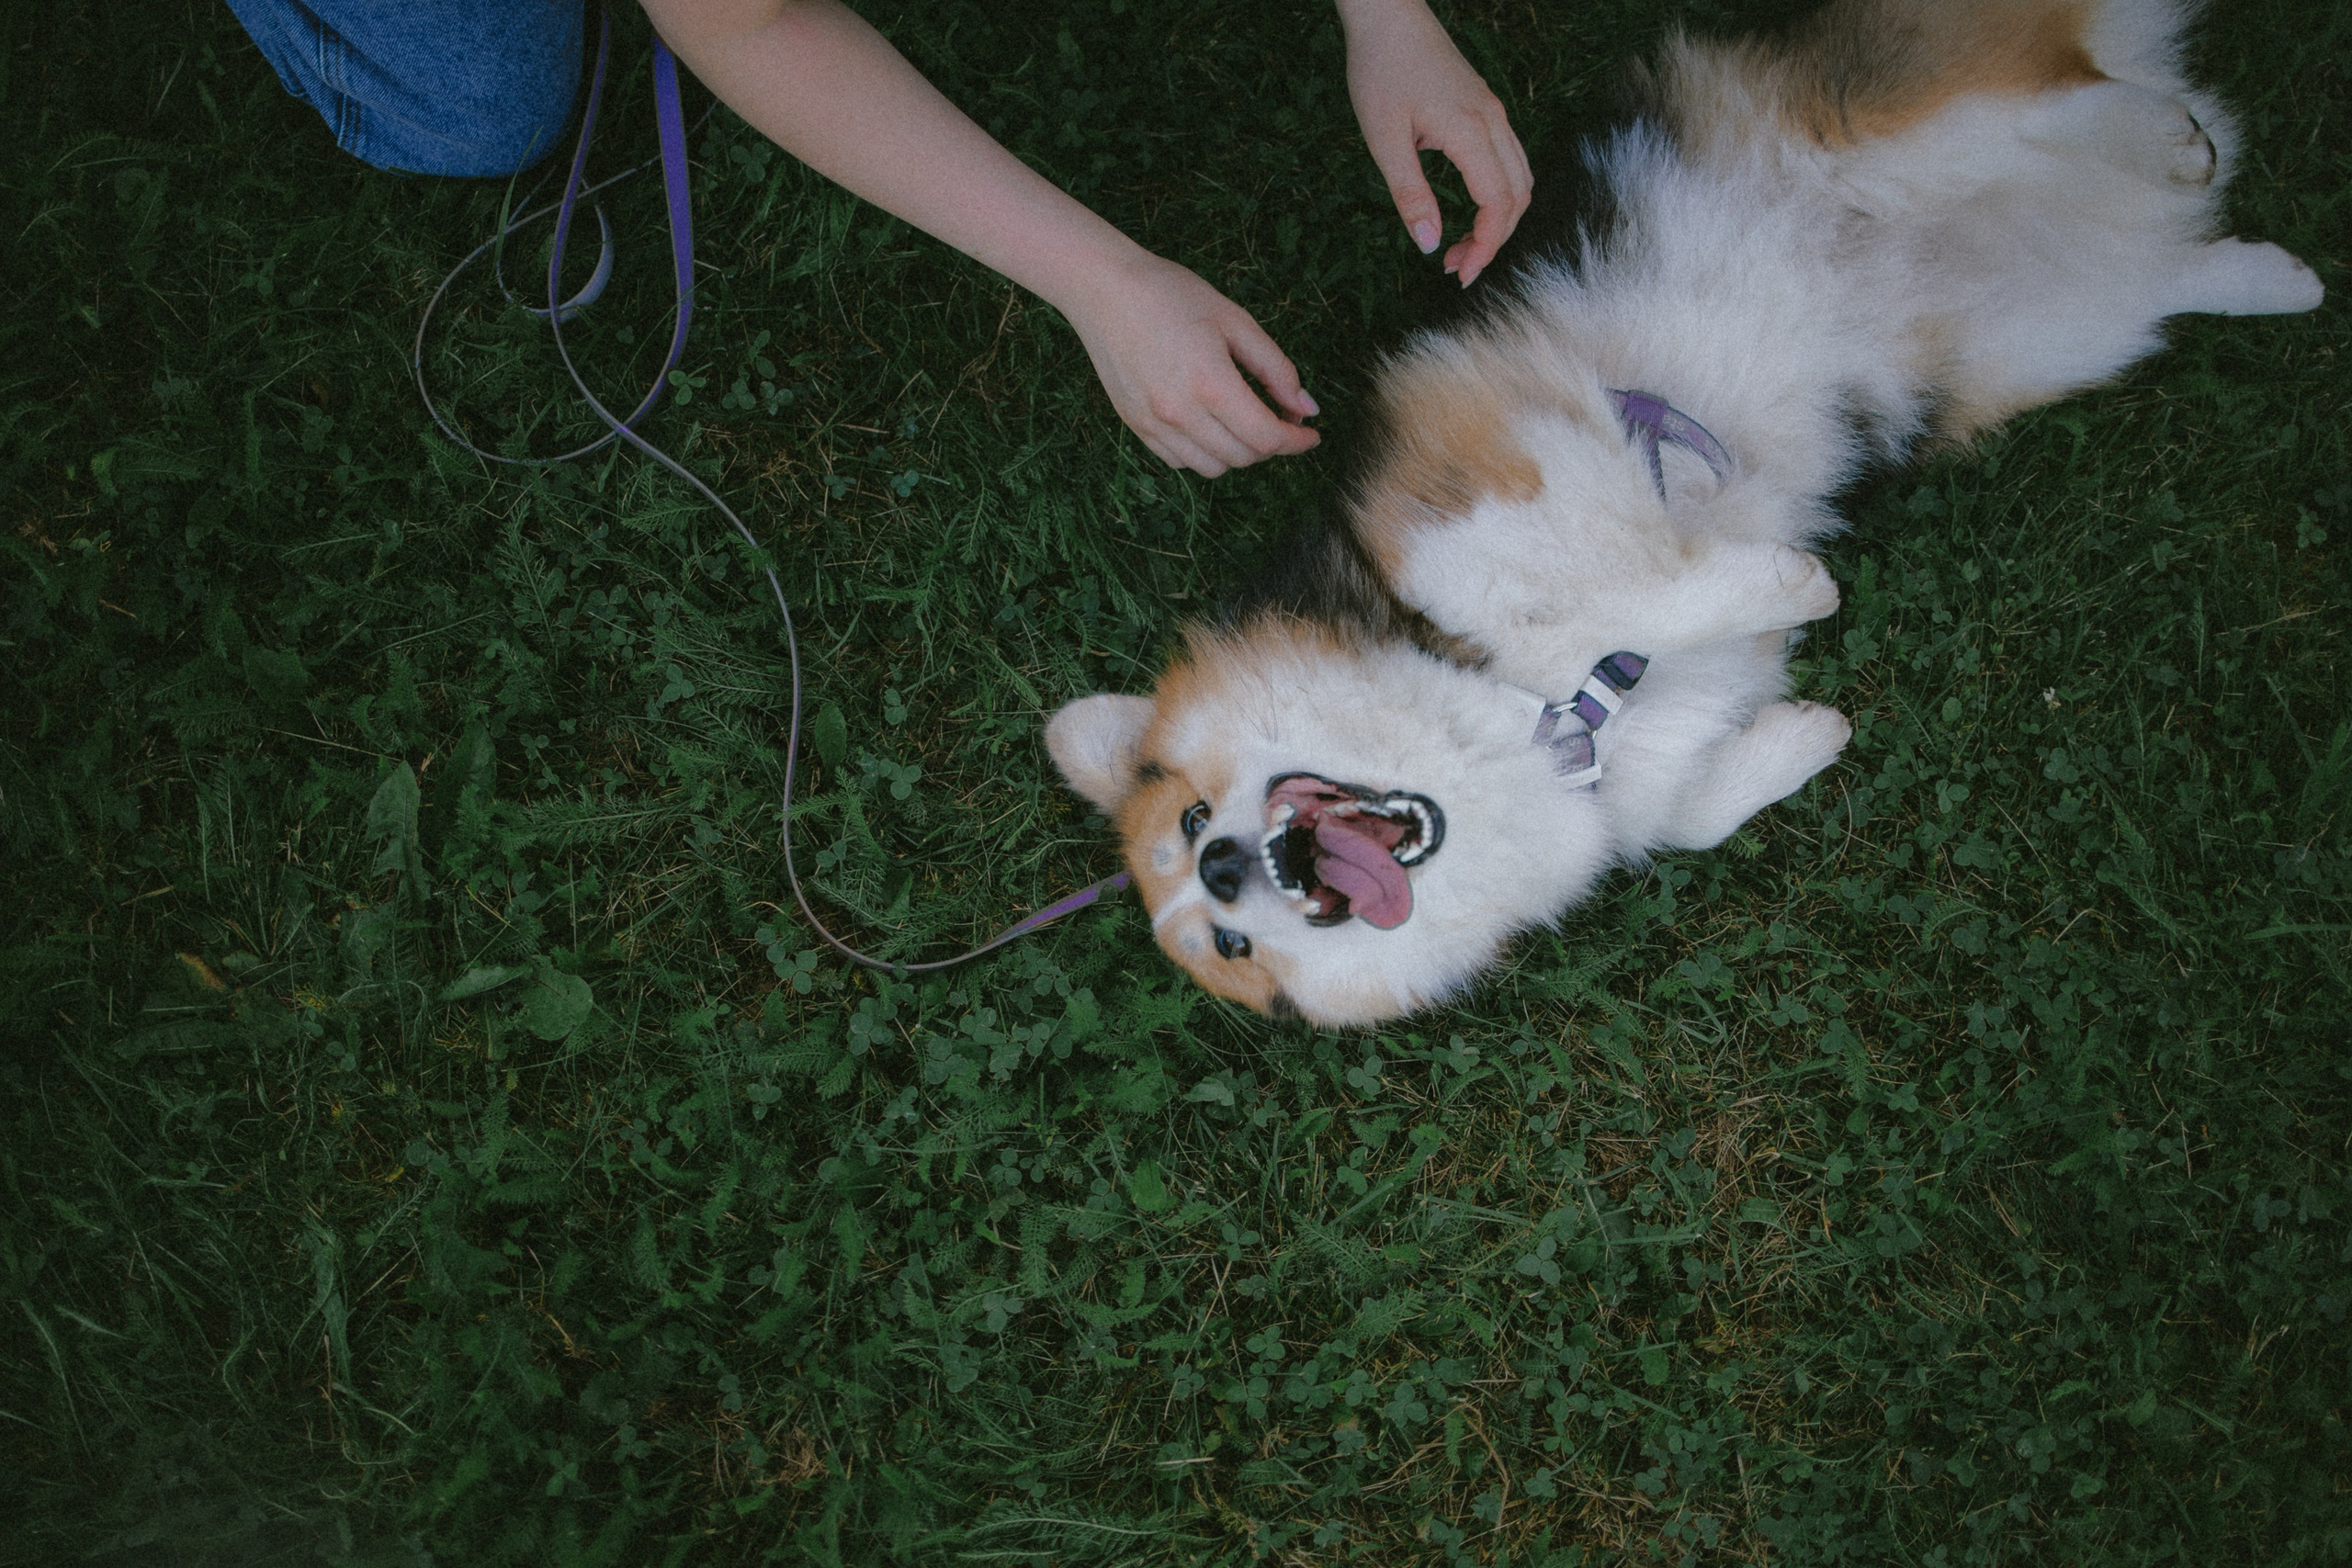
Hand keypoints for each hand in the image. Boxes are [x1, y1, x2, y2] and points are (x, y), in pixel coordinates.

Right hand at [1058, 250, 1320, 476]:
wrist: (1105, 289)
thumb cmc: (1172, 295)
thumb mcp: (1235, 321)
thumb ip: (1276, 368)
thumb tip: (1306, 408)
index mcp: (1211, 383)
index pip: (1266, 437)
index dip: (1296, 441)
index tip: (1311, 434)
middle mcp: (1181, 413)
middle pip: (1243, 457)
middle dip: (1271, 445)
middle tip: (1279, 419)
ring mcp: (1154, 424)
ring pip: (1213, 467)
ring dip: (1238, 452)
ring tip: (1243, 423)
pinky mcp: (1136, 427)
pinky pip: (1181, 461)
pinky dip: (1204, 452)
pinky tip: (1209, 425)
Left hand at [1337, 0, 1531, 286]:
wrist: (1388, 18)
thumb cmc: (1379, 72)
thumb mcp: (1384, 140)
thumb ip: (1410, 194)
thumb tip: (1430, 246)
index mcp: (1470, 131)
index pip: (1498, 204)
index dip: (1486, 246)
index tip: (1461, 274)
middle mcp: (1493, 122)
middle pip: (1519, 196)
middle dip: (1493, 239)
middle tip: (1456, 267)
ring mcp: (1494, 113)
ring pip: (1520, 179)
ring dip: (1498, 218)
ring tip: (1460, 243)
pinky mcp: (1486, 108)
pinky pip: (1509, 160)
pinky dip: (1498, 193)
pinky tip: (1466, 207)